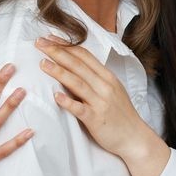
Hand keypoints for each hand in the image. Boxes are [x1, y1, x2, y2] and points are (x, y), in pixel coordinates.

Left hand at [35, 36, 168, 175]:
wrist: (135, 138)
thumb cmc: (120, 113)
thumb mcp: (111, 89)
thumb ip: (95, 77)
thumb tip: (74, 66)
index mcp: (107, 76)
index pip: (84, 55)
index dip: (66, 45)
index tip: (49, 37)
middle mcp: (104, 86)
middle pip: (78, 65)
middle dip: (57, 52)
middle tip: (39, 43)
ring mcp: (101, 102)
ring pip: (77, 83)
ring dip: (59, 72)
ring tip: (42, 64)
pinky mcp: (96, 119)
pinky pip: (80, 109)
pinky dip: (68, 102)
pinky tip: (56, 96)